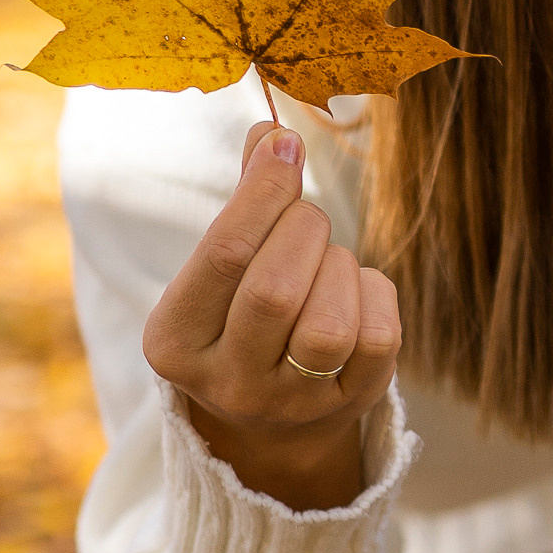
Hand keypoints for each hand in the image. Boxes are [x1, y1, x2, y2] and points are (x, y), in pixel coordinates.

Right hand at [140, 120, 401, 511]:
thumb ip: (244, 201)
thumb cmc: (241, 315)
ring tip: (328, 264)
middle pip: (276, 290)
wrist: (272, 421)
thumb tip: (269, 131)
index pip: (224, 254)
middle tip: (307, 219)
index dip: (262, 191)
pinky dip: (375, 295)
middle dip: (304, 231)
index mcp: (174, 342)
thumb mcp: (221, 268)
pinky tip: (356, 293)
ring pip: (330, 324)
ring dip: (339, 268)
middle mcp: (226, 383)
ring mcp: (289, 403)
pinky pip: (378, 338)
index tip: (284, 145)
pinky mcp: (348, 407)